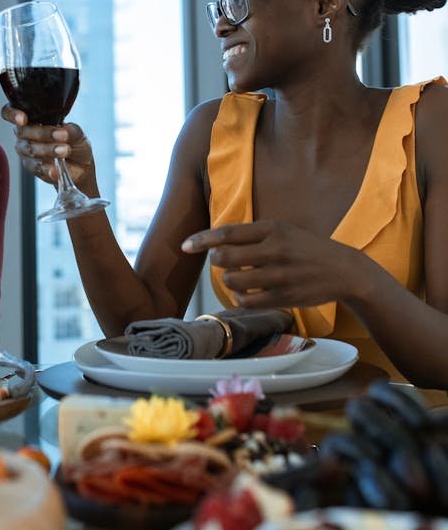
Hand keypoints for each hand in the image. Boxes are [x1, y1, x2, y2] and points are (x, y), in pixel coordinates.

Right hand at [0, 104, 94, 189]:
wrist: (82, 166)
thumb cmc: (75, 143)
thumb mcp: (77, 133)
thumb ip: (71, 130)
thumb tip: (65, 129)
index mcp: (32, 118)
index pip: (10, 112)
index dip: (12, 114)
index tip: (23, 119)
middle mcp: (25, 134)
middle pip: (23, 131)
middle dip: (43, 133)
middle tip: (63, 136)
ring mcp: (26, 151)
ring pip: (29, 148)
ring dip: (47, 150)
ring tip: (64, 150)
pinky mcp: (31, 167)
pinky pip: (34, 167)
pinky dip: (46, 168)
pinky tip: (55, 169)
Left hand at [181, 219, 363, 309]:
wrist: (345, 271)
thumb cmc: (307, 249)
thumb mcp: (284, 231)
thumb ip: (253, 235)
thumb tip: (216, 241)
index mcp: (273, 229)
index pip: (228, 233)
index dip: (202, 239)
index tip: (185, 246)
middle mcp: (275, 250)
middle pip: (225, 258)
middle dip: (216, 261)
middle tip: (222, 262)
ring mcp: (280, 275)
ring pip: (233, 280)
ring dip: (228, 280)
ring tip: (238, 277)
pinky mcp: (285, 296)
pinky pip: (248, 301)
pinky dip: (241, 298)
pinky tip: (246, 293)